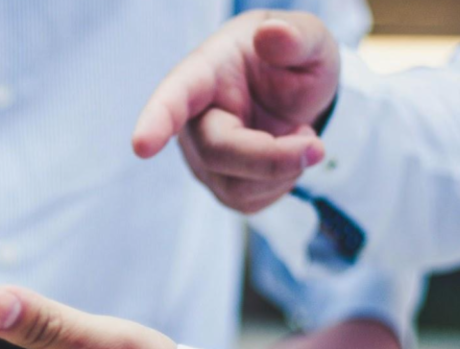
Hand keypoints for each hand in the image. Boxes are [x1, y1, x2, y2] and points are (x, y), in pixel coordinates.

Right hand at [132, 10, 339, 212]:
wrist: (295, 96)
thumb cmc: (292, 61)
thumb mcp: (309, 39)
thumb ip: (297, 36)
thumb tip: (273, 35)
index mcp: (204, 73)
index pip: (174, 97)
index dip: (157, 121)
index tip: (142, 146)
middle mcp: (192, 120)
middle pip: (217, 152)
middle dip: (271, 158)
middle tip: (317, 147)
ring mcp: (202, 158)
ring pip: (235, 185)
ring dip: (283, 170)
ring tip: (301, 135)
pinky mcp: (220, 186)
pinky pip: (249, 202)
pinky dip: (282, 183)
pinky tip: (286, 155)